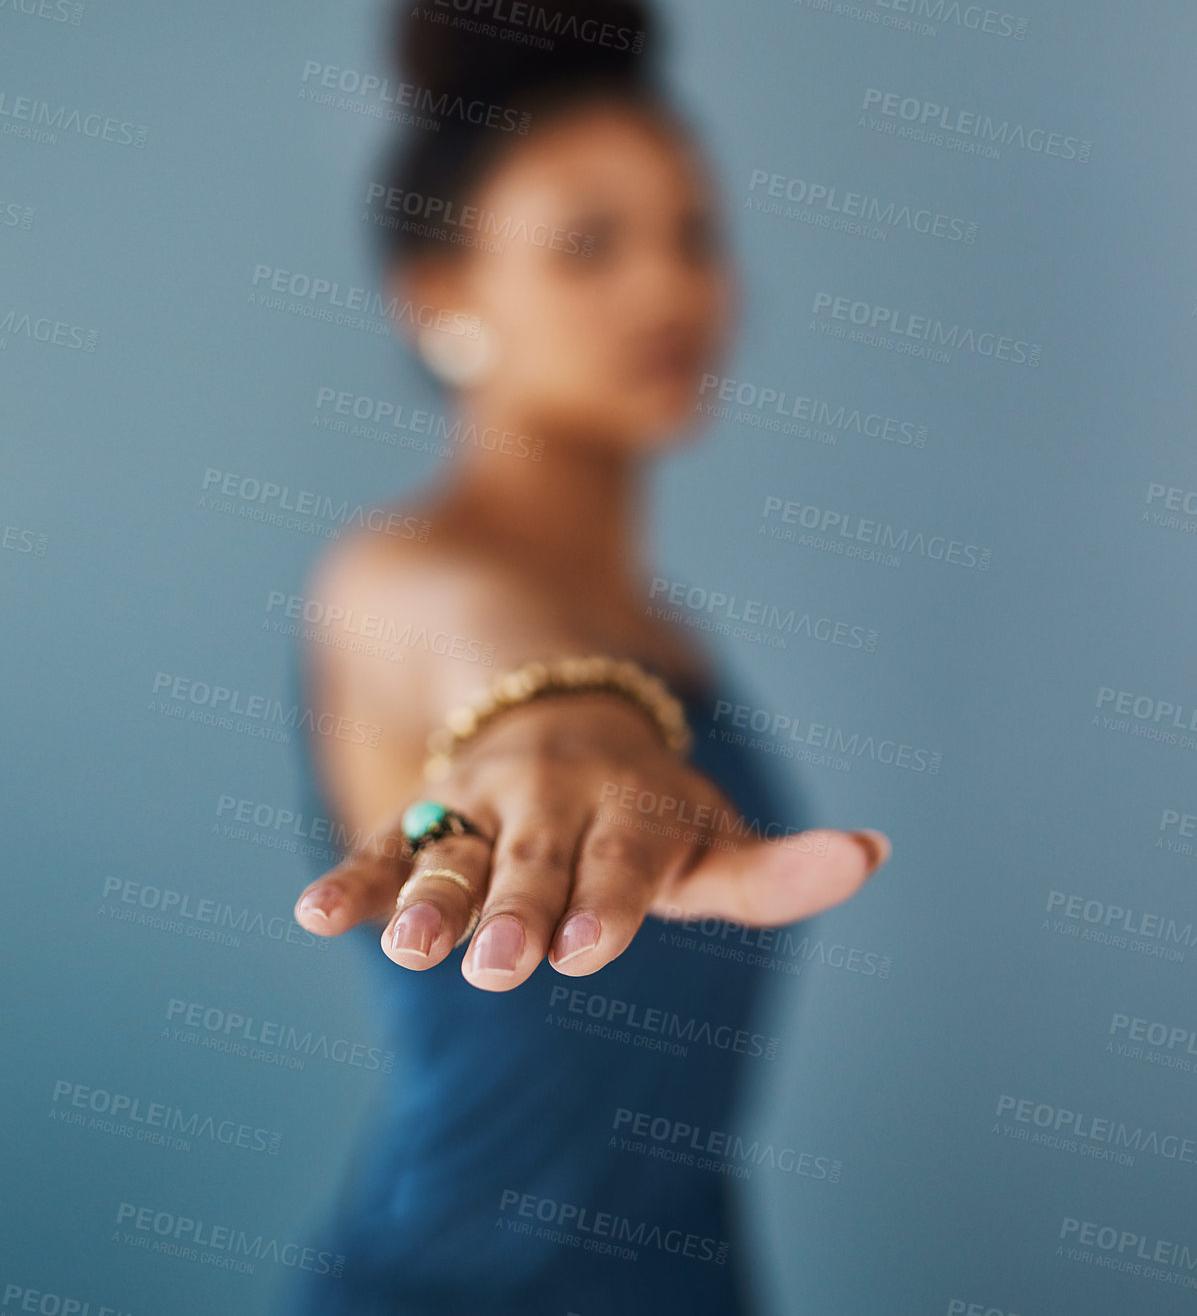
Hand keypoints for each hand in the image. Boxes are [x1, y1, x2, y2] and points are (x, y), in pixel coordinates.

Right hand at [292, 694, 890, 992]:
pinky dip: (355, 880)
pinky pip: (384, 847)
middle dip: (523, 908)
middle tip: (511, 964)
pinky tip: (314, 917)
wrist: (560, 707)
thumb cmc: (650, 808)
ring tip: (406, 947)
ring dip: (428, 895)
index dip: (608, 901)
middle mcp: (555, 800)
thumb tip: (873, 852)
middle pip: (537, 859)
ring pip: (454, 850)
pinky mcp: (429, 816)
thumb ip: (778, 867)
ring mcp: (486, 804)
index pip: (625, 859)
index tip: (587, 950)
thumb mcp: (713, 833)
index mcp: (631, 808)